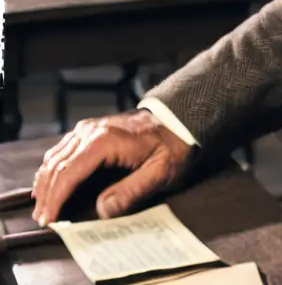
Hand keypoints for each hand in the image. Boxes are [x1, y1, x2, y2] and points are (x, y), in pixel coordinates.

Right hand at [31, 110, 191, 225]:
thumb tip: (102, 210)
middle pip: (58, 165)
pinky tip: (49, 181)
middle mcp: (92, 131)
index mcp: (105, 141)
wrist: (180, 119)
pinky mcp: (92, 129)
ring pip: (56, 156)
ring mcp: (90, 127)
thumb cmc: (172, 145)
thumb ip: (132, 191)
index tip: (49, 220)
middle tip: (43, 219)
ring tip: (43, 206)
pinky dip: (52, 167)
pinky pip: (63, 148)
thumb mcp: (160, 171)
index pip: (69, 173)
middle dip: (47, 194)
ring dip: (45, 181)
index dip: (56, 199)